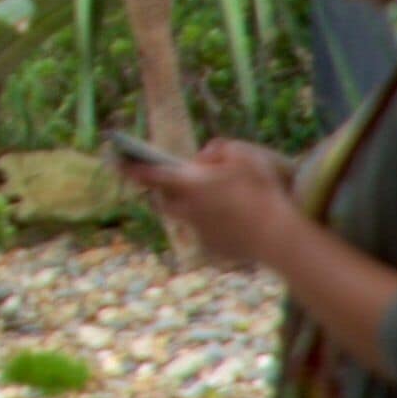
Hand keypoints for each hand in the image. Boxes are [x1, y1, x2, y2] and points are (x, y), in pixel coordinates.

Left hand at [126, 141, 300, 268]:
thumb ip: (219, 149)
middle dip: (161, 192)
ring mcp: (199, 232)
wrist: (279, 237)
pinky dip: (214, 225)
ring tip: (207, 200)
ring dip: (190, 208)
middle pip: (163, 200)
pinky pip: (207, 233)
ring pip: (186, 218)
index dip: (131, 167)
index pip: (150, 174)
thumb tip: (204, 158)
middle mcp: (187, 210)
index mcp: (190, 185)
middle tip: (169, 184)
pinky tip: (234, 221)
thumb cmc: (261, 191)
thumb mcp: (244, 155)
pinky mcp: (214, 248)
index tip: (118, 161)